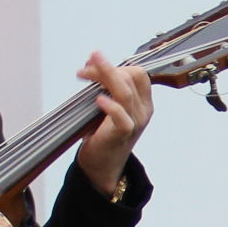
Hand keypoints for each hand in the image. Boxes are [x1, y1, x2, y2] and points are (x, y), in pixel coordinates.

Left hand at [71, 52, 155, 194]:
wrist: (103, 164)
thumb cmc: (103, 132)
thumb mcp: (110, 106)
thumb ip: (107, 88)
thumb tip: (92, 64)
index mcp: (143, 102)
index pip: (138, 74)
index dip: (116, 65)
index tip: (93, 62)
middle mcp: (143, 111)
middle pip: (131, 78)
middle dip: (106, 68)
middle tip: (84, 68)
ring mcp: (135, 123)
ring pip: (125, 93)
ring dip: (104, 77)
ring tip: (85, 72)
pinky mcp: (123, 134)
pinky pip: (121, 117)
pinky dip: (110, 106)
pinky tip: (98, 99)